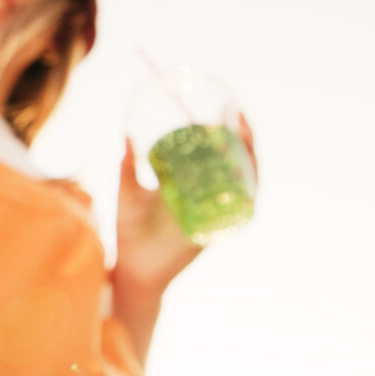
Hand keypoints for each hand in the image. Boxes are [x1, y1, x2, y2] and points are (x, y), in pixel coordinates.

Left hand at [112, 112, 255, 292]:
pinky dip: (245, 195)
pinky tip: (246, 175)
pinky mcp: (214, 231)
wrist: (132, 267)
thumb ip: (127, 167)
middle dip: (245, 140)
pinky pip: (238, 213)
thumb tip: (126, 135)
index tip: (226, 108)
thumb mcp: (128, 192)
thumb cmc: (129, 230)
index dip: (228, 132)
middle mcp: (209, 198)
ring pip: (244, 185)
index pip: (218, 154)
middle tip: (237, 115)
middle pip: (238, 165)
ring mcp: (214, 215)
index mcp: (192, 185)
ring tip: (244, 138)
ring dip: (249, 161)